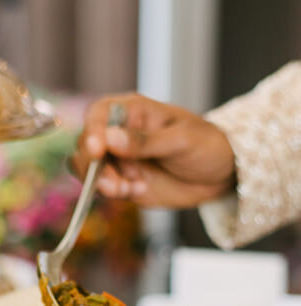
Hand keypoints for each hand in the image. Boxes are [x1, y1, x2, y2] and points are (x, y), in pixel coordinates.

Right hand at [72, 93, 236, 207]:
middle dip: (94, 166)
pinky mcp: (119, 180)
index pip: (99, 114)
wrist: (220, 174)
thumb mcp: (182, 139)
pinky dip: (113, 193)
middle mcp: (118, 133)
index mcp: (132, 112)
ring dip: (101, 183)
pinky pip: (100, 188)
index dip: (92, 131)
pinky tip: (138, 191)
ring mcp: (117, 158)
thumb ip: (145, 141)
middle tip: (113, 184)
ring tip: (129, 190)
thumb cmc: (206, 145)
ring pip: (87, 169)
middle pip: (86, 144)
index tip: (98, 151)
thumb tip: (109, 138)